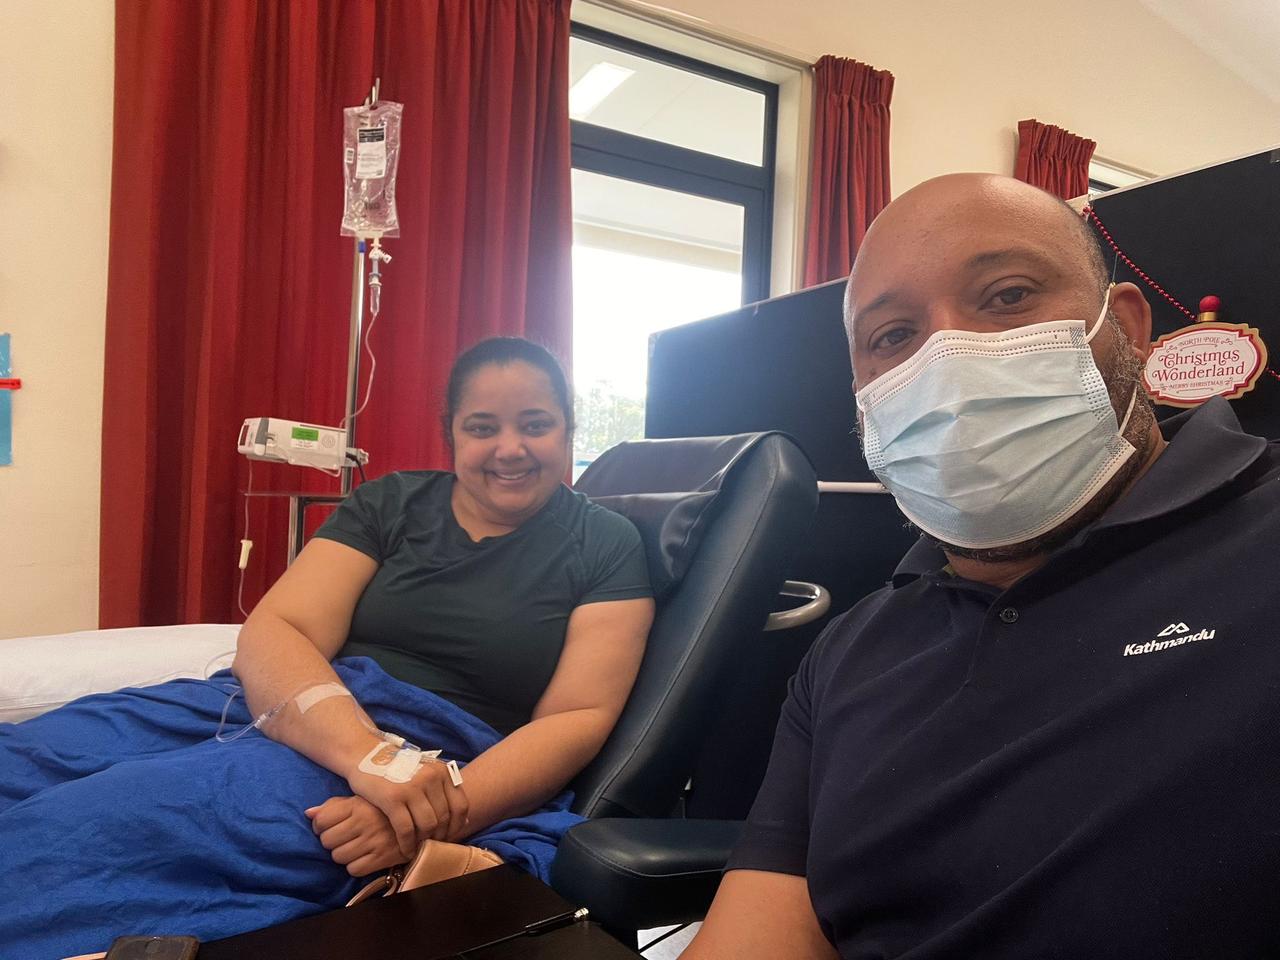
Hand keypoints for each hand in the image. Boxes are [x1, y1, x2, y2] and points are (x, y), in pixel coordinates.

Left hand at [306, 795, 403, 876]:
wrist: (417, 822)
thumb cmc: (382, 810)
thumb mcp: (359, 800)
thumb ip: (333, 806)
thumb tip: (308, 813)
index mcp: (357, 805)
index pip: (322, 821)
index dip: (321, 826)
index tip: (329, 826)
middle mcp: (364, 822)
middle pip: (327, 841)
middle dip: (332, 841)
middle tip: (343, 837)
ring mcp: (373, 841)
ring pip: (338, 857)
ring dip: (343, 854)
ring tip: (354, 846)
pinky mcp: (381, 858)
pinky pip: (353, 870)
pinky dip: (355, 866)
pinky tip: (363, 856)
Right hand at [347, 759, 470, 858]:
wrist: (364, 755)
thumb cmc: (397, 768)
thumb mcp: (426, 772)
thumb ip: (444, 792)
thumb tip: (466, 821)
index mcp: (442, 771)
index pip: (460, 806)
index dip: (456, 826)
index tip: (448, 837)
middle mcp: (431, 777)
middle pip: (444, 818)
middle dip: (438, 836)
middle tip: (430, 844)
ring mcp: (412, 787)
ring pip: (428, 825)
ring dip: (423, 841)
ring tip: (418, 846)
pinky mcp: (392, 798)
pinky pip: (406, 829)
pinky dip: (407, 844)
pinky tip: (405, 849)